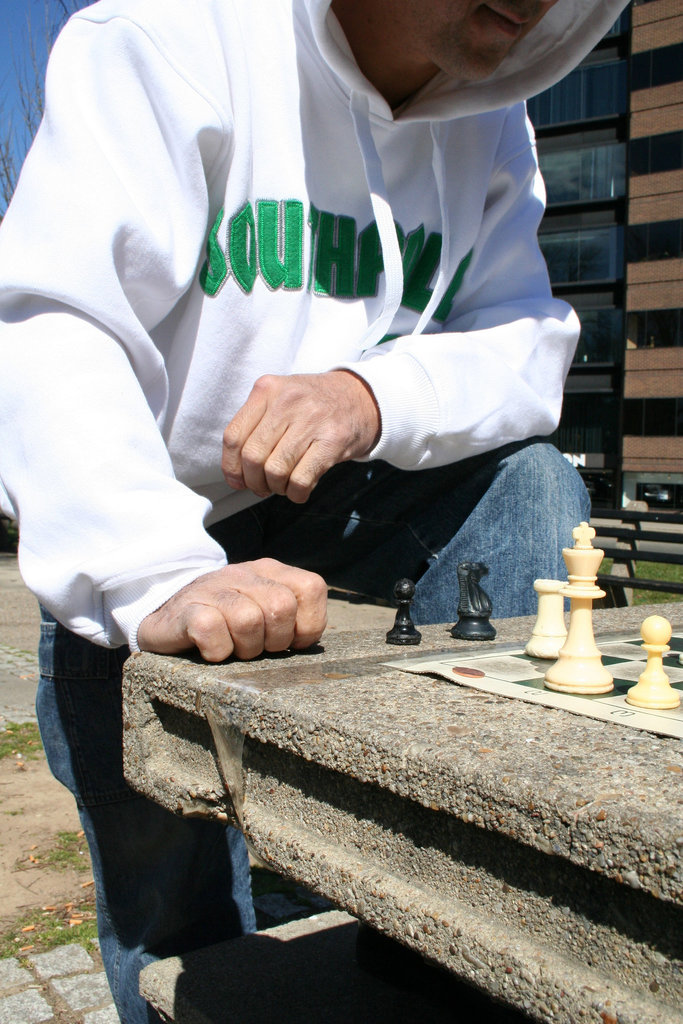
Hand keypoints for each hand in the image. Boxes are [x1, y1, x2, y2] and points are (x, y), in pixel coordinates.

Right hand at [137, 559, 327, 661]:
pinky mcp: (187, 609)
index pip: (312, 588)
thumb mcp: (262, 609)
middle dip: (275, 641)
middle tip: (257, 647)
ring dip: (245, 649)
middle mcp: (244, 574)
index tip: (291, 641)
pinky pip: (213, 632)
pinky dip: (216, 651)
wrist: (165, 616)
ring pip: (249, 621)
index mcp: (270, 571)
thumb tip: (310, 640)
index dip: (308, 624)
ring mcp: (214, 589)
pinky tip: (210, 650)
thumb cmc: (224, 620)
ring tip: (233, 648)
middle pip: (282, 608)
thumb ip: (291, 616)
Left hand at [222, 370, 380, 502]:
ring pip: (275, 471)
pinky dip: (296, 493)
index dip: (231, 467)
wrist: (362, 397)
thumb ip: (256, 424)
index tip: (237, 480)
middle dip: (254, 481)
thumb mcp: (280, 397)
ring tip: (282, 485)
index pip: (233, 436)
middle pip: (252, 457)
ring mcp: (312, 420)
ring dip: (276, 488)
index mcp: (267, 389)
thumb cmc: (315, 403)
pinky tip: (299, 490)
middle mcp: (287, 401)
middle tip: (262, 486)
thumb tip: (235, 472)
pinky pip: (301, 480)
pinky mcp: (333, 441)